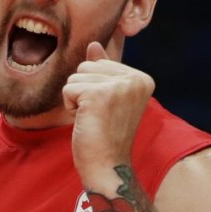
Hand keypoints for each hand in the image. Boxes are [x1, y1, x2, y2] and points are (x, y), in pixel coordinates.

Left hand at [62, 41, 153, 189]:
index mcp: (142, 79)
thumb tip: (94, 44)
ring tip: (92, 119)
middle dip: (83, 91)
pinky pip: (68, 88)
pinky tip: (85, 122)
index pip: (100, 64)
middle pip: (87, 66)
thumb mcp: (107, 99)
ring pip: (76, 76)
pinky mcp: (99, 95)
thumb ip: (103, 70)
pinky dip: (69, 107)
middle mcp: (135, 79)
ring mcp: (119, 86)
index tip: (108, 112)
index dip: (94, 88)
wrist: (107, 167)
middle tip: (98, 117)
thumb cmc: (106, 136)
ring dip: (76, 100)